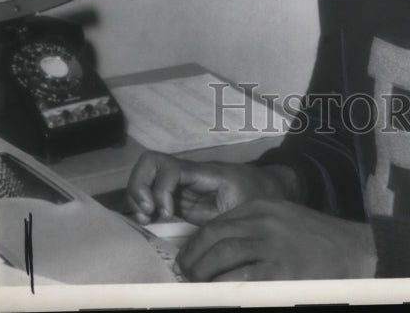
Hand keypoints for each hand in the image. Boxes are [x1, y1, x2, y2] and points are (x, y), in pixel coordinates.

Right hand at [126, 151, 300, 225]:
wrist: (270, 189)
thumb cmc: (261, 197)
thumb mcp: (246, 211)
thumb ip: (224, 225)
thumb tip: (204, 247)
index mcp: (205, 173)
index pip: (169, 168)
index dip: (160, 190)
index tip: (166, 214)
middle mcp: (189, 174)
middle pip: (150, 163)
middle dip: (140, 188)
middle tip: (149, 215)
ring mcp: (183, 183)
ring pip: (147, 175)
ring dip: (139, 196)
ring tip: (147, 219)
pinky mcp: (180, 196)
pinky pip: (153, 190)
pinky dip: (144, 204)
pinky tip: (151, 221)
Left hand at [177, 199, 376, 280]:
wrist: (352, 251)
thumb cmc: (315, 239)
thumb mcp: (283, 219)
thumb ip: (254, 227)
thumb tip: (218, 247)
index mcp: (263, 207)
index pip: (217, 223)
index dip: (196, 243)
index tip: (188, 258)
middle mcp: (264, 221)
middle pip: (215, 237)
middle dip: (193, 258)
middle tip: (186, 276)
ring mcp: (272, 245)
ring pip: (223, 256)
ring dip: (203, 274)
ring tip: (197, 287)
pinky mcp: (281, 271)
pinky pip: (242, 282)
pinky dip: (224, 290)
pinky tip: (219, 297)